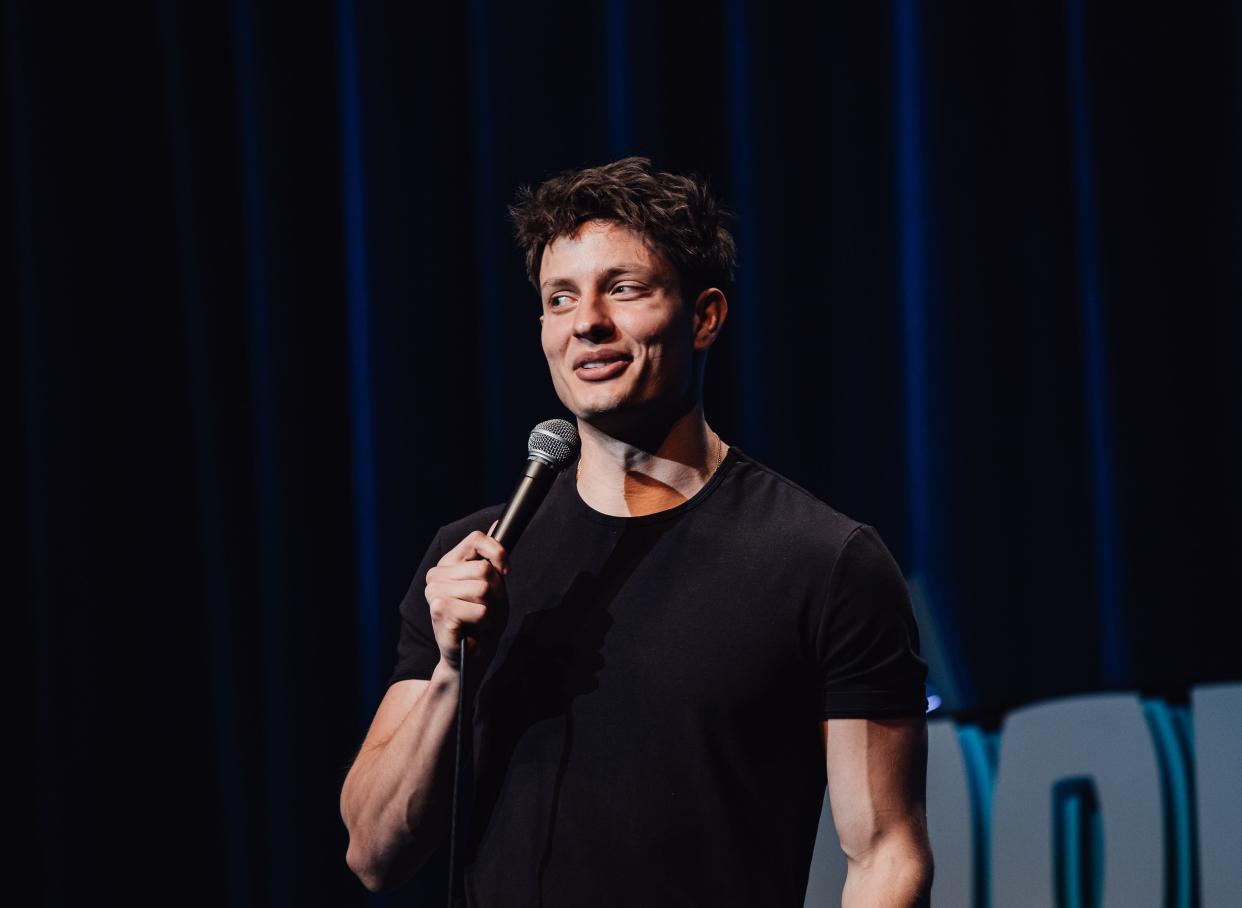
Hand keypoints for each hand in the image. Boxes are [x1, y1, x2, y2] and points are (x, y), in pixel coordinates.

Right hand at [424, 526, 509, 672]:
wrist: (472, 656)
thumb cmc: (483, 621)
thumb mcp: (493, 585)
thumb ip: (492, 556)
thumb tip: (495, 524)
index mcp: (449, 564)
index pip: (476, 539)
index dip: (497, 553)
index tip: (505, 572)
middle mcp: (436, 575)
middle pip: (484, 569)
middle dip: (496, 593)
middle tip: (486, 610)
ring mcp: (434, 592)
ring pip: (483, 588)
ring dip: (491, 609)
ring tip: (480, 619)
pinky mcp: (439, 610)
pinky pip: (480, 609)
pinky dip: (485, 621)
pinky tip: (473, 628)